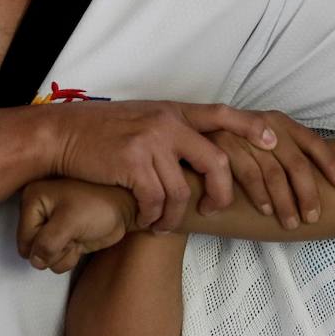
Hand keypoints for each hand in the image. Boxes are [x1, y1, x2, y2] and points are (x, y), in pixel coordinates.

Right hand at [17, 179, 135, 273]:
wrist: (127, 208)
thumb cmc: (102, 205)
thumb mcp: (70, 221)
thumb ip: (47, 243)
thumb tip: (35, 261)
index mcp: (33, 199)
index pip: (25, 238)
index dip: (44, 243)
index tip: (63, 230)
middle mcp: (38, 211)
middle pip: (31, 249)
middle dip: (53, 248)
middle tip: (71, 234)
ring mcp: (50, 226)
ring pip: (43, 258)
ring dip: (63, 254)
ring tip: (77, 236)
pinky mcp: (63, 237)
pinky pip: (56, 259)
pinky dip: (69, 256)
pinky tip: (80, 241)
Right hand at [47, 100, 287, 230]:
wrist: (61, 134)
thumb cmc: (105, 131)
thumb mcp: (147, 120)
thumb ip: (176, 133)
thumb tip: (206, 156)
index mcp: (175, 112)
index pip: (223, 114)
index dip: (252, 127)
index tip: (274, 142)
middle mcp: (168, 123)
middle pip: (216, 160)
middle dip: (222, 192)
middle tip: (215, 210)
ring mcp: (150, 142)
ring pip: (183, 190)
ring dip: (176, 215)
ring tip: (163, 223)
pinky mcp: (131, 163)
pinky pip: (155, 200)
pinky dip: (152, 216)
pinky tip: (144, 220)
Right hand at [203, 110, 334, 229]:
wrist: (184, 131)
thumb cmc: (231, 141)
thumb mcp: (260, 140)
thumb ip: (282, 155)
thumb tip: (313, 182)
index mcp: (280, 123)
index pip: (313, 143)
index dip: (330, 164)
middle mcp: (266, 125)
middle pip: (296, 163)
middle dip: (307, 194)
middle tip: (312, 218)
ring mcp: (245, 134)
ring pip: (274, 173)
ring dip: (284, 202)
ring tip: (290, 223)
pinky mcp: (223, 145)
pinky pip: (247, 175)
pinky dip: (257, 196)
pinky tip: (264, 211)